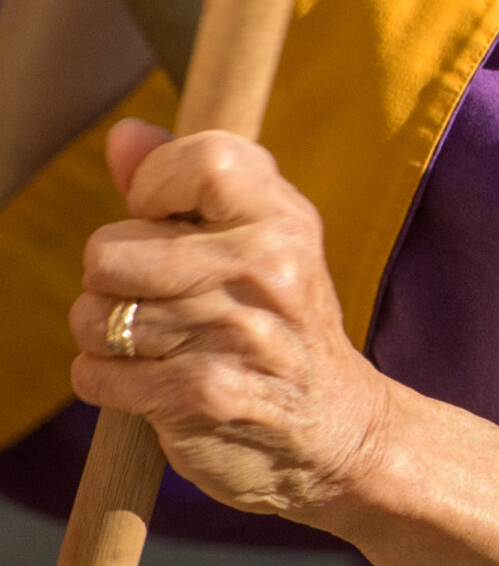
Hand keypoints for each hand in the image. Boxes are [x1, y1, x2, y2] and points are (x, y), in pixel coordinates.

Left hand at [68, 118, 392, 517]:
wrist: (338, 432)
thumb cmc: (280, 325)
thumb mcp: (259, 244)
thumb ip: (185, 185)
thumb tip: (124, 134)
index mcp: (286, 220)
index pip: (202, 160)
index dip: (154, 184)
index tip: (162, 218)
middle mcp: (270, 269)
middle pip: (110, 251)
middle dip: (112, 281)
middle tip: (161, 299)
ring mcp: (239, 334)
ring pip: (94, 316)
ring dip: (107, 338)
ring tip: (160, 346)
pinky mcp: (205, 395)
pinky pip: (96, 375)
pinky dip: (110, 386)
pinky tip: (156, 387)